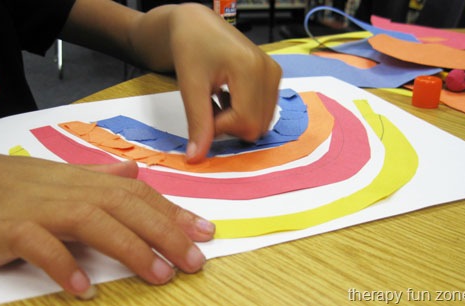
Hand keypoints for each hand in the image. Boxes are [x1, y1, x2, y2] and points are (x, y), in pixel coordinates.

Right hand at [0, 150, 214, 297]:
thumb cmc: (17, 185)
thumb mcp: (63, 178)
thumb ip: (99, 176)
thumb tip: (133, 172)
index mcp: (87, 181)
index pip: (139, 194)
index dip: (174, 212)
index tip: (205, 232)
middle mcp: (70, 190)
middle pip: (126, 206)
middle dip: (165, 232)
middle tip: (195, 259)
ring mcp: (41, 208)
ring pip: (93, 221)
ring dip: (130, 248)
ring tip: (159, 275)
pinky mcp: (9, 228)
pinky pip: (40, 245)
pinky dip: (64, 265)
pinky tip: (85, 289)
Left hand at [168, 4, 281, 162]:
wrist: (198, 25)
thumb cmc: (191, 47)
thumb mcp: (190, 86)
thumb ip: (197, 123)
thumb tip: (196, 158)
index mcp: (251, 68)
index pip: (245, 122)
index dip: (220, 127)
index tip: (202, 112)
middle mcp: (270, 71)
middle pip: (257, 126)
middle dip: (229, 125)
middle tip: (209, 106)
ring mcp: (275, 74)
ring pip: (261, 122)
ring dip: (236, 120)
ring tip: (218, 99)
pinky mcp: (274, 76)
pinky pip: (264, 111)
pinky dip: (244, 113)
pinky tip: (228, 97)